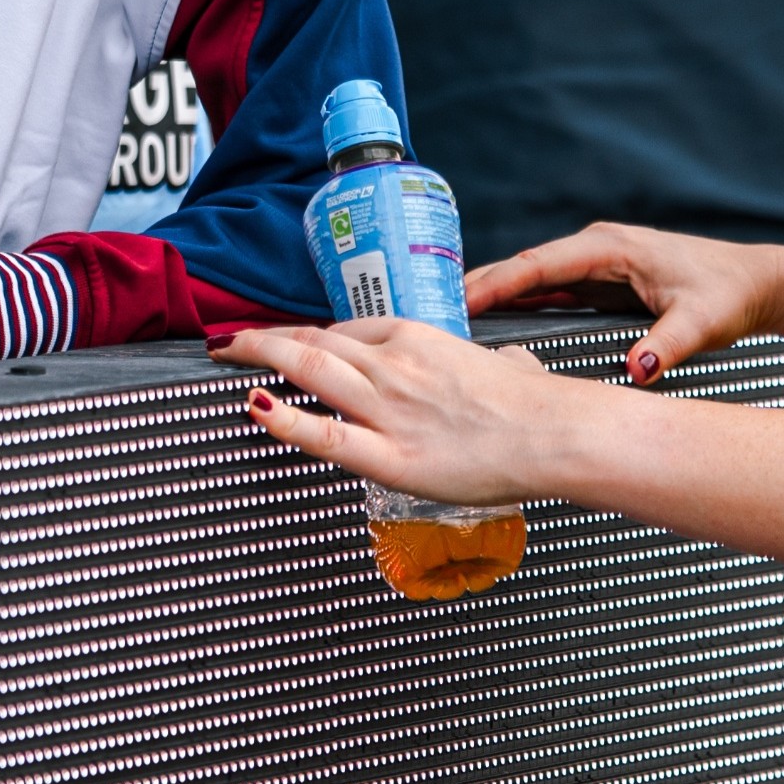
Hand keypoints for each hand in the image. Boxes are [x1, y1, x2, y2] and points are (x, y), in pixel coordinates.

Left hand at [216, 318, 566, 506]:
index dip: (310, 334)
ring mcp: (387, 407)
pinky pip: (323, 434)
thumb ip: (495, 362)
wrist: (556, 435)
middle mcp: (394, 364)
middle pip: (314, 340)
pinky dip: (282, 417)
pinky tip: (254, 406)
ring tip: (227, 355)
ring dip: (259, 357)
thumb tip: (507, 362)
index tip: (291, 342)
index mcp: (419, 338)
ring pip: (308, 369)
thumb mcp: (509, 365)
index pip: (349, 328)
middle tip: (231, 340)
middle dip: (264, 338)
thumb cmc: (538, 403)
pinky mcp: (389, 456)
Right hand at [463, 222, 783, 385]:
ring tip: (452, 320)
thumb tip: (639, 368)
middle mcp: (599, 250)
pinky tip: (496, 322)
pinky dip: (521, 302)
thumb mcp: (701, 321)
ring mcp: (599, 264)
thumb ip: (668, 344)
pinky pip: (552, 290)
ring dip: (497, 295)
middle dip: (481, 286)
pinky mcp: (604, 281)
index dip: (498, 281)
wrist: (755, 283)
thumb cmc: (729, 293)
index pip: (541, 264)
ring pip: (535, 279)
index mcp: (612, 249)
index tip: (460, 298)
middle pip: (526, 267)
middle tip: (434, 312)